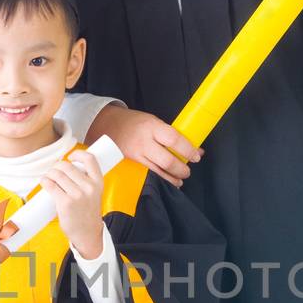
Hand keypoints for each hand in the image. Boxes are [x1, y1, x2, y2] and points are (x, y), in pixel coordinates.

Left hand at [40, 150, 105, 259]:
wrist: (88, 233)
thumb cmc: (88, 213)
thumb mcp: (94, 194)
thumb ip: (86, 182)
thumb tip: (68, 169)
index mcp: (98, 182)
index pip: (90, 159)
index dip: (78, 154)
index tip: (70, 157)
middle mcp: (89, 187)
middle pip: (67, 166)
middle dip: (57, 166)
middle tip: (54, 172)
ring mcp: (77, 195)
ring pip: (57, 174)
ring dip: (49, 173)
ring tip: (48, 178)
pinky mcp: (65, 203)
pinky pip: (50, 185)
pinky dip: (44, 181)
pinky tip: (44, 182)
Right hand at [85, 104, 203, 187]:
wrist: (107, 125)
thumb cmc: (134, 122)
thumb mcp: (154, 122)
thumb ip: (172, 135)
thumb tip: (195, 148)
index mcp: (152, 127)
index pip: (174, 139)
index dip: (188, 150)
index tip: (196, 156)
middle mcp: (144, 142)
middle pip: (167, 160)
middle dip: (182, 169)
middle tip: (188, 170)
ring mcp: (136, 154)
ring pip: (158, 171)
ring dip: (173, 178)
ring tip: (181, 178)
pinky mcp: (132, 164)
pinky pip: (149, 174)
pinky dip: (161, 179)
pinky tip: (168, 180)